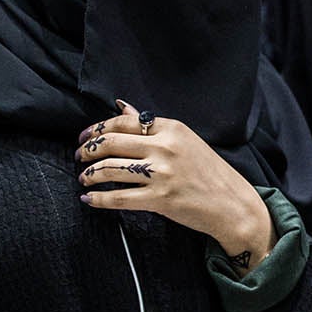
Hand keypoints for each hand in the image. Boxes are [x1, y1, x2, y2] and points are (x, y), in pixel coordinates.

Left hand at [75, 101, 274, 267]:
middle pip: (110, 143)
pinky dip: (98, 199)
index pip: (122, 122)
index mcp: (171, 128)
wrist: (232, 204)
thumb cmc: (209, 172)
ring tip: (84, 178)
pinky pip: (118, 197)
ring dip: (90, 174)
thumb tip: (122, 107)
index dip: (96, 129)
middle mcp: (165, 147)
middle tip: (79, 157)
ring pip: (110, 169)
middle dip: (87, 151)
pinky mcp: (160, 199)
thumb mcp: (185, 141)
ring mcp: (162, 174)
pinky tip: (89, 199)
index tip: (84, 138)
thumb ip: (152, 126)